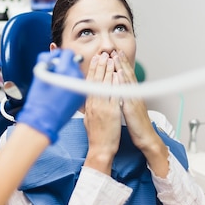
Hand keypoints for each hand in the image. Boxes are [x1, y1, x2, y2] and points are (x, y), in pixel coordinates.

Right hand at [16, 49, 84, 142]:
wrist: (44, 121)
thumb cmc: (39, 100)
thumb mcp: (39, 74)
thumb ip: (47, 60)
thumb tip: (52, 55)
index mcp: (66, 70)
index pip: (68, 54)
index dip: (58, 57)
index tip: (53, 63)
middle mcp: (77, 77)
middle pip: (73, 63)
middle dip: (64, 66)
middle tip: (53, 75)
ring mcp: (81, 87)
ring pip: (76, 73)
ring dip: (68, 75)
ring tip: (57, 85)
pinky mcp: (82, 96)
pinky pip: (79, 83)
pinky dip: (72, 84)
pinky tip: (62, 92)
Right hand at [83, 53, 121, 173]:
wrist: (100, 149)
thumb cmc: (96, 136)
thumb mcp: (88, 118)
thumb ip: (88, 106)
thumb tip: (87, 96)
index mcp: (88, 105)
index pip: (89, 83)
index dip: (92, 70)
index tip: (95, 60)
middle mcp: (93, 104)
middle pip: (96, 81)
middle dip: (99, 66)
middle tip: (102, 54)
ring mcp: (102, 107)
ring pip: (104, 85)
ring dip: (107, 71)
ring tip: (110, 59)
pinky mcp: (112, 112)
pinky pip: (114, 95)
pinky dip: (115, 84)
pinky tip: (117, 75)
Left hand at [112, 51, 159, 150]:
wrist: (146, 138)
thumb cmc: (137, 126)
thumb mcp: (130, 109)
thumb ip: (125, 98)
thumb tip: (118, 91)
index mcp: (134, 95)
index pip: (127, 76)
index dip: (122, 64)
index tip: (117, 53)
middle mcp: (135, 94)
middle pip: (128, 74)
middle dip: (122, 61)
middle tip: (116, 49)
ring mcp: (134, 99)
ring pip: (127, 80)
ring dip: (122, 67)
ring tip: (116, 56)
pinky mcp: (132, 107)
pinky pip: (126, 92)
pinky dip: (122, 82)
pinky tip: (118, 74)